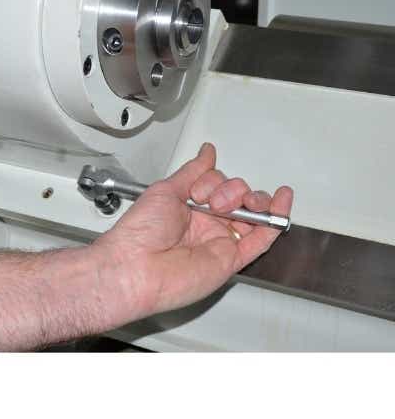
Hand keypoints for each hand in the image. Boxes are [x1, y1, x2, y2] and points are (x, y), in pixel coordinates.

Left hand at [93, 143, 292, 319]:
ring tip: (240, 203)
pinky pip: (261, 240)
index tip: (197, 191)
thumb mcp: (166, 189)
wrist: (135, 267)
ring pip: (252, 215)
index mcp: (189, 206)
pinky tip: (282, 201)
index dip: (214, 181)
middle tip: (214, 202)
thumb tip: (207, 152)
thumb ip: (193, 171)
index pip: (218, 183)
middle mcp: (205, 223)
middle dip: (232, 190)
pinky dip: (275, 220)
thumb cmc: (140, 232)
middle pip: (238, 196)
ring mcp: (219, 241)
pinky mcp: (231, 260)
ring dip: (255, 200)